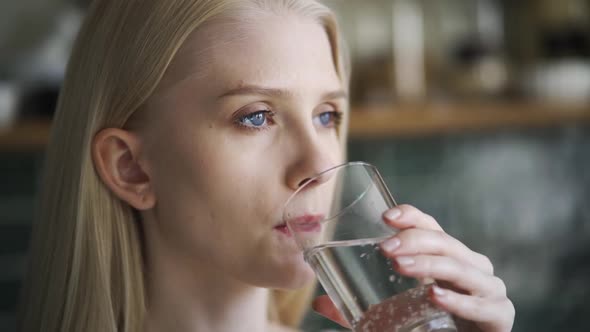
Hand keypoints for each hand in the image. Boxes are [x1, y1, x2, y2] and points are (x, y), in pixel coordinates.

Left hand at [313, 204, 514, 331]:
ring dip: (430, 264)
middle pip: (444, 242)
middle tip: (386, 247)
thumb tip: (319, 303)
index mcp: (446, 256)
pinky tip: (435, 297)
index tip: (386, 217)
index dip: (411, 216)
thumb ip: (359, 308)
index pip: (430, 226)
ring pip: (460, 267)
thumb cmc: (433, 324)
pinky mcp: (499, 314)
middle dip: (414, 240)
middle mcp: (470, 265)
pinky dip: (458, 300)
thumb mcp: (394, 311)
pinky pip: (480, 304)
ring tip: (401, 266)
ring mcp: (488, 288)